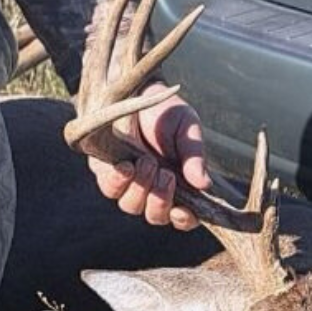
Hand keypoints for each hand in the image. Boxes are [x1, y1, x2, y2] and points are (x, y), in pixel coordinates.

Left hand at [87, 85, 210, 229]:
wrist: (137, 90)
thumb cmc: (167, 113)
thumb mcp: (187, 129)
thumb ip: (194, 156)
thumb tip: (204, 184)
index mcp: (180, 184)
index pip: (184, 217)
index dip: (184, 220)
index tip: (182, 211)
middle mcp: (154, 189)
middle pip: (156, 216)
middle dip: (160, 200)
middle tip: (165, 174)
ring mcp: (130, 182)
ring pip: (131, 206)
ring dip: (141, 189)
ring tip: (147, 161)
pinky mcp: (107, 172)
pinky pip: (110, 189)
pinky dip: (119, 181)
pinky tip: (126, 165)